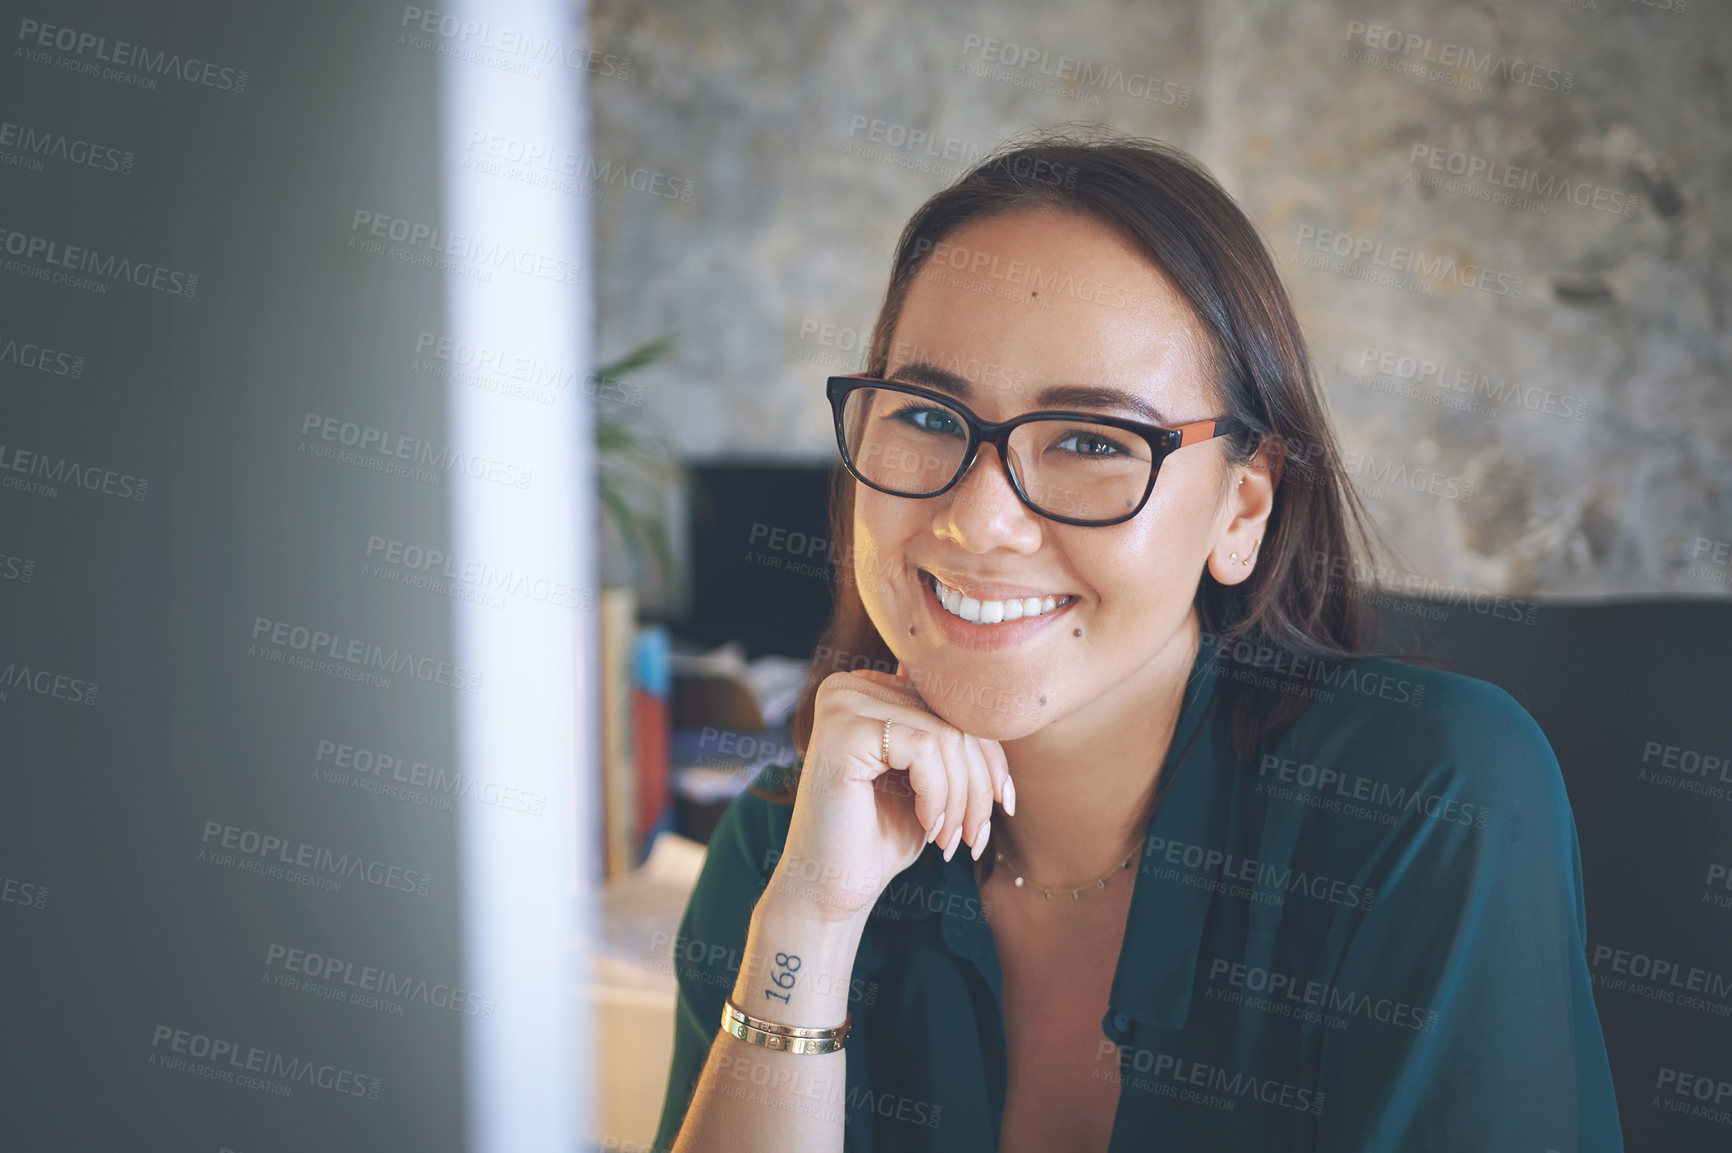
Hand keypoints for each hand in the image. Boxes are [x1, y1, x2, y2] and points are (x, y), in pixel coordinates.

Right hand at [764, 663, 1014, 925]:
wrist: (830, 888)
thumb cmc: (879, 837)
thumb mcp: (928, 780)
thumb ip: (948, 738)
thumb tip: (990, 702)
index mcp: (867, 689)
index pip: (949, 704)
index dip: (988, 755)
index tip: (1005, 804)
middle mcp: (849, 687)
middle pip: (951, 717)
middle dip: (979, 783)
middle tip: (975, 836)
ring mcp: (842, 705)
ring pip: (945, 735)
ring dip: (962, 797)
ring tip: (951, 840)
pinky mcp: (842, 732)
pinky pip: (925, 748)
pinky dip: (938, 795)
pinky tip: (928, 826)